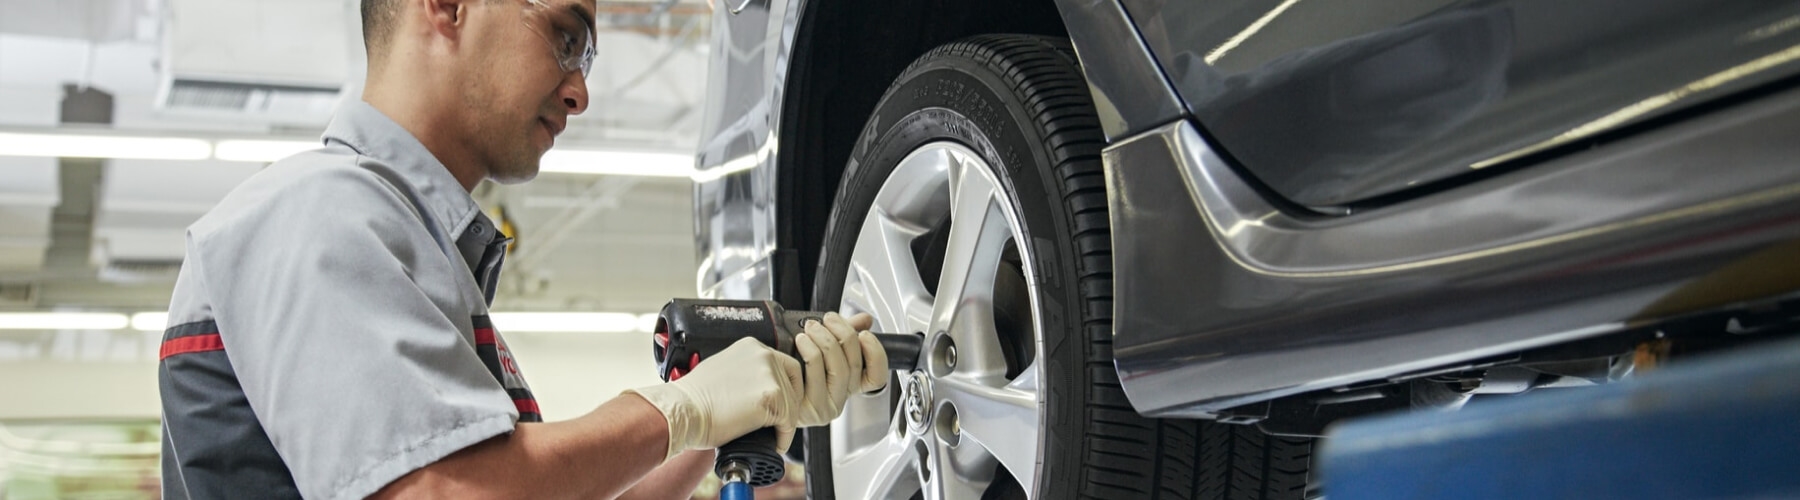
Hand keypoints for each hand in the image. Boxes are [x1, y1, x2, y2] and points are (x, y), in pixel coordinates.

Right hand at [624, 337, 803, 461]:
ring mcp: (769, 374)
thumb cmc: (693, 398)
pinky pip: (788, 421)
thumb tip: (755, 388)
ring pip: (792, 404)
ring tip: (773, 438)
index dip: (786, 388)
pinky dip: (784, 436)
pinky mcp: (771, 396)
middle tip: (781, 423)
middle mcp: (764, 354)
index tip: (781, 405)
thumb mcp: (722, 370)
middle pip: (793, 383)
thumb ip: (744, 373)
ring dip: (785, 425)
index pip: (784, 365)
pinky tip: (775, 444)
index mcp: (752, 346)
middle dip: (790, 405)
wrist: (682, 410)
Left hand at [793, 312, 889, 427]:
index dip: (876, 354)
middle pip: (855, 365)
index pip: (876, 378)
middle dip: (844, 334)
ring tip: (812, 327)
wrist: (761, 387)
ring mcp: (823, 407)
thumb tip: (864, 320)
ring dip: (826, 340)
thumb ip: (845, 334)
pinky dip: (810, 349)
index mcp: (847, 387)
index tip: (864, 334)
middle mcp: (839, 400)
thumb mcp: (822, 350)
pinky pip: (815, 372)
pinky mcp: (806, 408)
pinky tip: (802, 340)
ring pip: (838, 368)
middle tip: (829, 319)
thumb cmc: (791, 369)